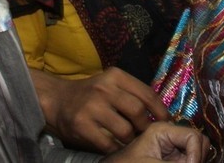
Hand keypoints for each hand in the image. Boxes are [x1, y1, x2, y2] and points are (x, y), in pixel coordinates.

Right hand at [32, 67, 169, 153]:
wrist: (57, 99)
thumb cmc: (91, 93)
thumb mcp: (111, 83)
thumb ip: (132, 92)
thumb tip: (160, 112)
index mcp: (115, 76)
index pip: (147, 93)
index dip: (160, 111)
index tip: (166, 121)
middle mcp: (104, 89)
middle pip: (138, 112)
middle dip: (145, 126)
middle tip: (145, 133)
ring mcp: (92, 108)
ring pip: (125, 130)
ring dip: (131, 139)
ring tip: (130, 140)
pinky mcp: (82, 126)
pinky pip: (108, 144)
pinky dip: (116, 148)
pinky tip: (115, 146)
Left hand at [104, 122, 210, 161]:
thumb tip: (194, 161)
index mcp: (163, 130)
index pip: (194, 136)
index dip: (196, 154)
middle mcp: (170, 135)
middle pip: (199, 142)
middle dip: (198, 157)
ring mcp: (171, 146)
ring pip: (197, 151)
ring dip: (194, 159)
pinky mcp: (171, 156)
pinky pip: (188, 158)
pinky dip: (189, 161)